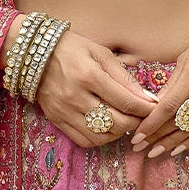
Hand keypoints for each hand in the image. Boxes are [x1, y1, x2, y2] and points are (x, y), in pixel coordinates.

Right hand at [34, 30, 160, 147]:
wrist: (34, 54)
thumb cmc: (72, 48)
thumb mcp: (100, 52)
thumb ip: (124, 77)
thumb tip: (147, 98)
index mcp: (89, 75)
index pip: (125, 101)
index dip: (144, 109)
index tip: (154, 108)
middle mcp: (76, 97)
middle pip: (116, 123)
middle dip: (134, 122)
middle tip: (140, 116)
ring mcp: (65, 112)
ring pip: (102, 137)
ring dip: (118, 133)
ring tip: (124, 122)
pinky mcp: (58, 121)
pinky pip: (85, 141)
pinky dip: (101, 139)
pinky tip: (106, 129)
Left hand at [129, 35, 188, 159]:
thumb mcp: (187, 57)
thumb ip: (172, 83)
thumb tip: (154, 108)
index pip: (171, 102)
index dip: (153, 122)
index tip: (137, 135)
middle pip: (182, 117)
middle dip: (159, 134)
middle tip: (140, 147)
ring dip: (173, 141)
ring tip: (155, 151)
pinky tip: (177, 148)